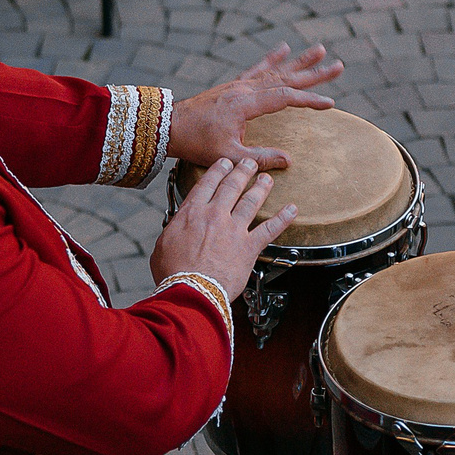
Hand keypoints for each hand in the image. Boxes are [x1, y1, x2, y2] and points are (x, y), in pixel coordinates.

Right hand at [149, 159, 295, 300]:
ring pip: (251, 201)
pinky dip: (283, 218)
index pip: (208, 183)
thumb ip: (173, 231)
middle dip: (242, 171)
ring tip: (267, 179)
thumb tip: (175, 228)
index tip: (225, 163)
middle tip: (249, 163)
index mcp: (192, 213)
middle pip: (232, 186)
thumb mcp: (163, 245)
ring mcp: (234, 229)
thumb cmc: (174, 273)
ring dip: (261, 187)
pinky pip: (270, 229)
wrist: (191, 291)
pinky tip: (291, 210)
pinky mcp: (249, 247)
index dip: (218, 170)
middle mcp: (215, 215)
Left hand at [168, 44, 342, 169]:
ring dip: (299, 62)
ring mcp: (239, 84)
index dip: (309, 100)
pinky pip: (258, 69)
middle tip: (339, 65)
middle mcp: (245, 88)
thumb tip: (289, 160)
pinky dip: (273, 59)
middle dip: (314, 73)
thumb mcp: (228, 154)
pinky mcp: (233, 85)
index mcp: (245, 104)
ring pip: (276, 70)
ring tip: (320, 50)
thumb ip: (259, 157)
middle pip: (286, 78)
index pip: (285, 98)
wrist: (168, 126)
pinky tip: (284, 49)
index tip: (330, 103)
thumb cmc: (196, 142)